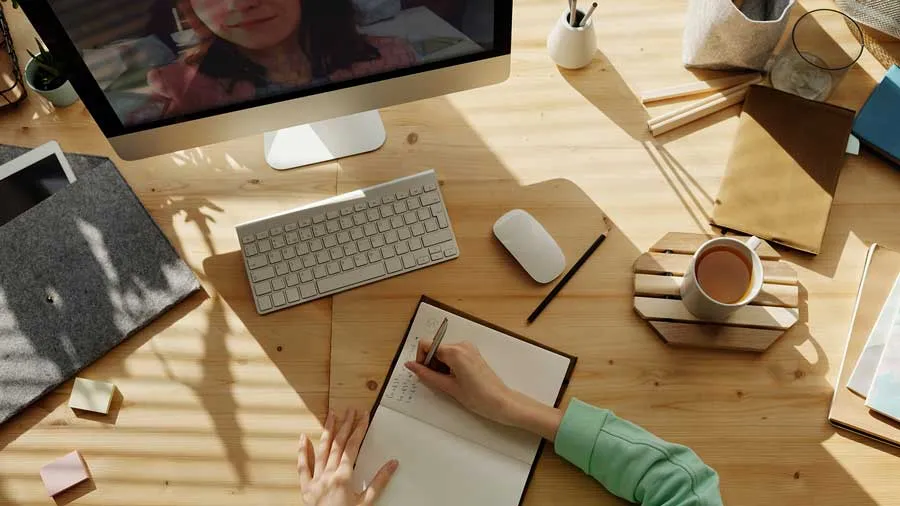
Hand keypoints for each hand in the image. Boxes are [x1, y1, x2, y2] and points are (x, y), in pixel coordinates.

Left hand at [298, 409, 398, 505]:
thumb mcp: (367, 503)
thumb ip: (379, 482)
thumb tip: (392, 464)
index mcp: (343, 477)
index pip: (353, 447)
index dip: (359, 429)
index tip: (363, 416)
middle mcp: (327, 475)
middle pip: (338, 444)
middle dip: (345, 425)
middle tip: (350, 410)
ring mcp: (315, 480)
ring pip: (321, 450)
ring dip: (327, 432)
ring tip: (331, 415)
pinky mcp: (306, 488)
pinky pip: (302, 467)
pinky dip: (302, 451)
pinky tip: (303, 438)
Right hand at [404, 341, 562, 440]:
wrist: (501, 402)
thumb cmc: (477, 397)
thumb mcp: (448, 387)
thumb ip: (426, 374)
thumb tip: (410, 365)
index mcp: (454, 351)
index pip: (426, 345)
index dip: (421, 359)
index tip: (424, 374)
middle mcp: (462, 345)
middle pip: (435, 348)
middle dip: (431, 364)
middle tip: (438, 382)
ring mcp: (469, 348)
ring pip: (443, 352)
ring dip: (440, 366)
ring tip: (449, 383)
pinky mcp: (473, 354)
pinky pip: (453, 355)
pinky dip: (449, 366)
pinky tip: (455, 380)